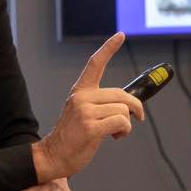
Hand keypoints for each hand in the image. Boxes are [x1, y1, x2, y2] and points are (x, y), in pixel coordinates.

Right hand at [32, 33, 146, 181]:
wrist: (53, 156)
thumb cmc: (74, 136)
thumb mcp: (84, 113)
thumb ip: (102, 104)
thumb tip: (130, 105)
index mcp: (80, 91)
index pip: (95, 64)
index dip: (109, 48)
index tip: (121, 35)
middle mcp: (82, 98)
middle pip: (122, 95)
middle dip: (135, 107)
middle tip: (137, 118)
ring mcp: (85, 111)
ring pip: (123, 110)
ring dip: (126, 124)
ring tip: (114, 132)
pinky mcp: (90, 127)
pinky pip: (121, 122)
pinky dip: (124, 131)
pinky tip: (114, 136)